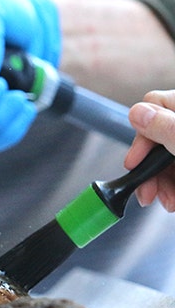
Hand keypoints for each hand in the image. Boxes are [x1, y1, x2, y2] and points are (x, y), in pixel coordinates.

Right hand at [127, 90, 174, 210]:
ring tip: (167, 202)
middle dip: (151, 168)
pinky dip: (174, 187)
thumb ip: (164, 126)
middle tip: (147, 192)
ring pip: (168, 157)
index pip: (155, 105)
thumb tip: (137, 112)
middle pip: (159, 136)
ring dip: (162, 183)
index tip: (135, 162)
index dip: (142, 135)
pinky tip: (173, 200)